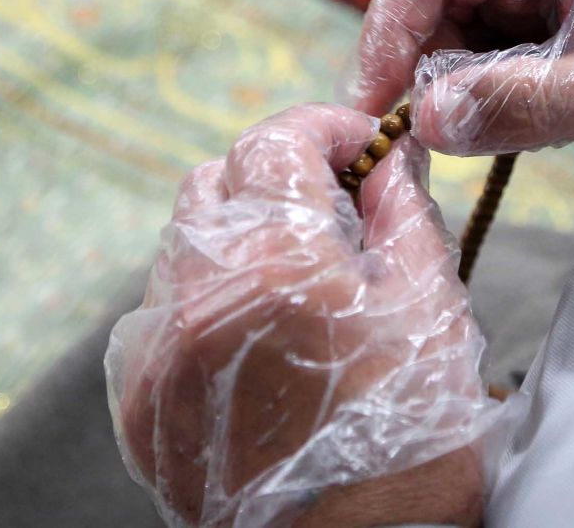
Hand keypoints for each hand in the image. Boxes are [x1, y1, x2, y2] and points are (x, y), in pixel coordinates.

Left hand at [107, 105, 494, 526]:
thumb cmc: (411, 442)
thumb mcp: (433, 306)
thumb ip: (400, 209)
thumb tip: (385, 156)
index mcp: (278, 264)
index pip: (274, 140)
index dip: (324, 130)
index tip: (360, 151)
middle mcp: (198, 299)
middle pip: (215, 180)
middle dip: (276, 176)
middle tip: (333, 211)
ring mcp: (158, 354)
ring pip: (182, 242)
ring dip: (236, 235)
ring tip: (298, 279)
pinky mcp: (140, 401)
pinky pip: (160, 312)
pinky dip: (205, 300)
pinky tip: (258, 335)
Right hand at [354, 0, 573, 174]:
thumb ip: (523, 104)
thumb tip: (424, 121)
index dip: (390, 24)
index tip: (375, 98)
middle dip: (411, 52)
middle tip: (406, 127)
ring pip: (449, 16)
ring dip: (440, 74)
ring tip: (464, 130)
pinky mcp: (544, 15)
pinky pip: (478, 43)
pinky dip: (469, 85)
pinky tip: (491, 120)